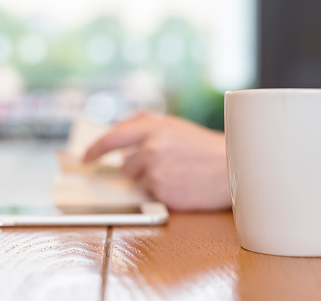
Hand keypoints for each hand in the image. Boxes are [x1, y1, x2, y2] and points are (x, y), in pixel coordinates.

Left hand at [83, 113, 230, 210]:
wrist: (233, 167)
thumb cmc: (207, 148)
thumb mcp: (177, 126)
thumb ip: (147, 125)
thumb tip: (121, 130)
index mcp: (154, 127)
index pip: (113, 137)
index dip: (96, 148)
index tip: (86, 157)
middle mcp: (151, 148)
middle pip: (127, 165)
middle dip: (139, 167)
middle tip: (166, 165)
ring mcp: (155, 172)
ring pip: (140, 181)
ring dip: (153, 179)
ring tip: (180, 173)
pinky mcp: (162, 193)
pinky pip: (153, 195)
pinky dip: (164, 191)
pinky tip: (183, 184)